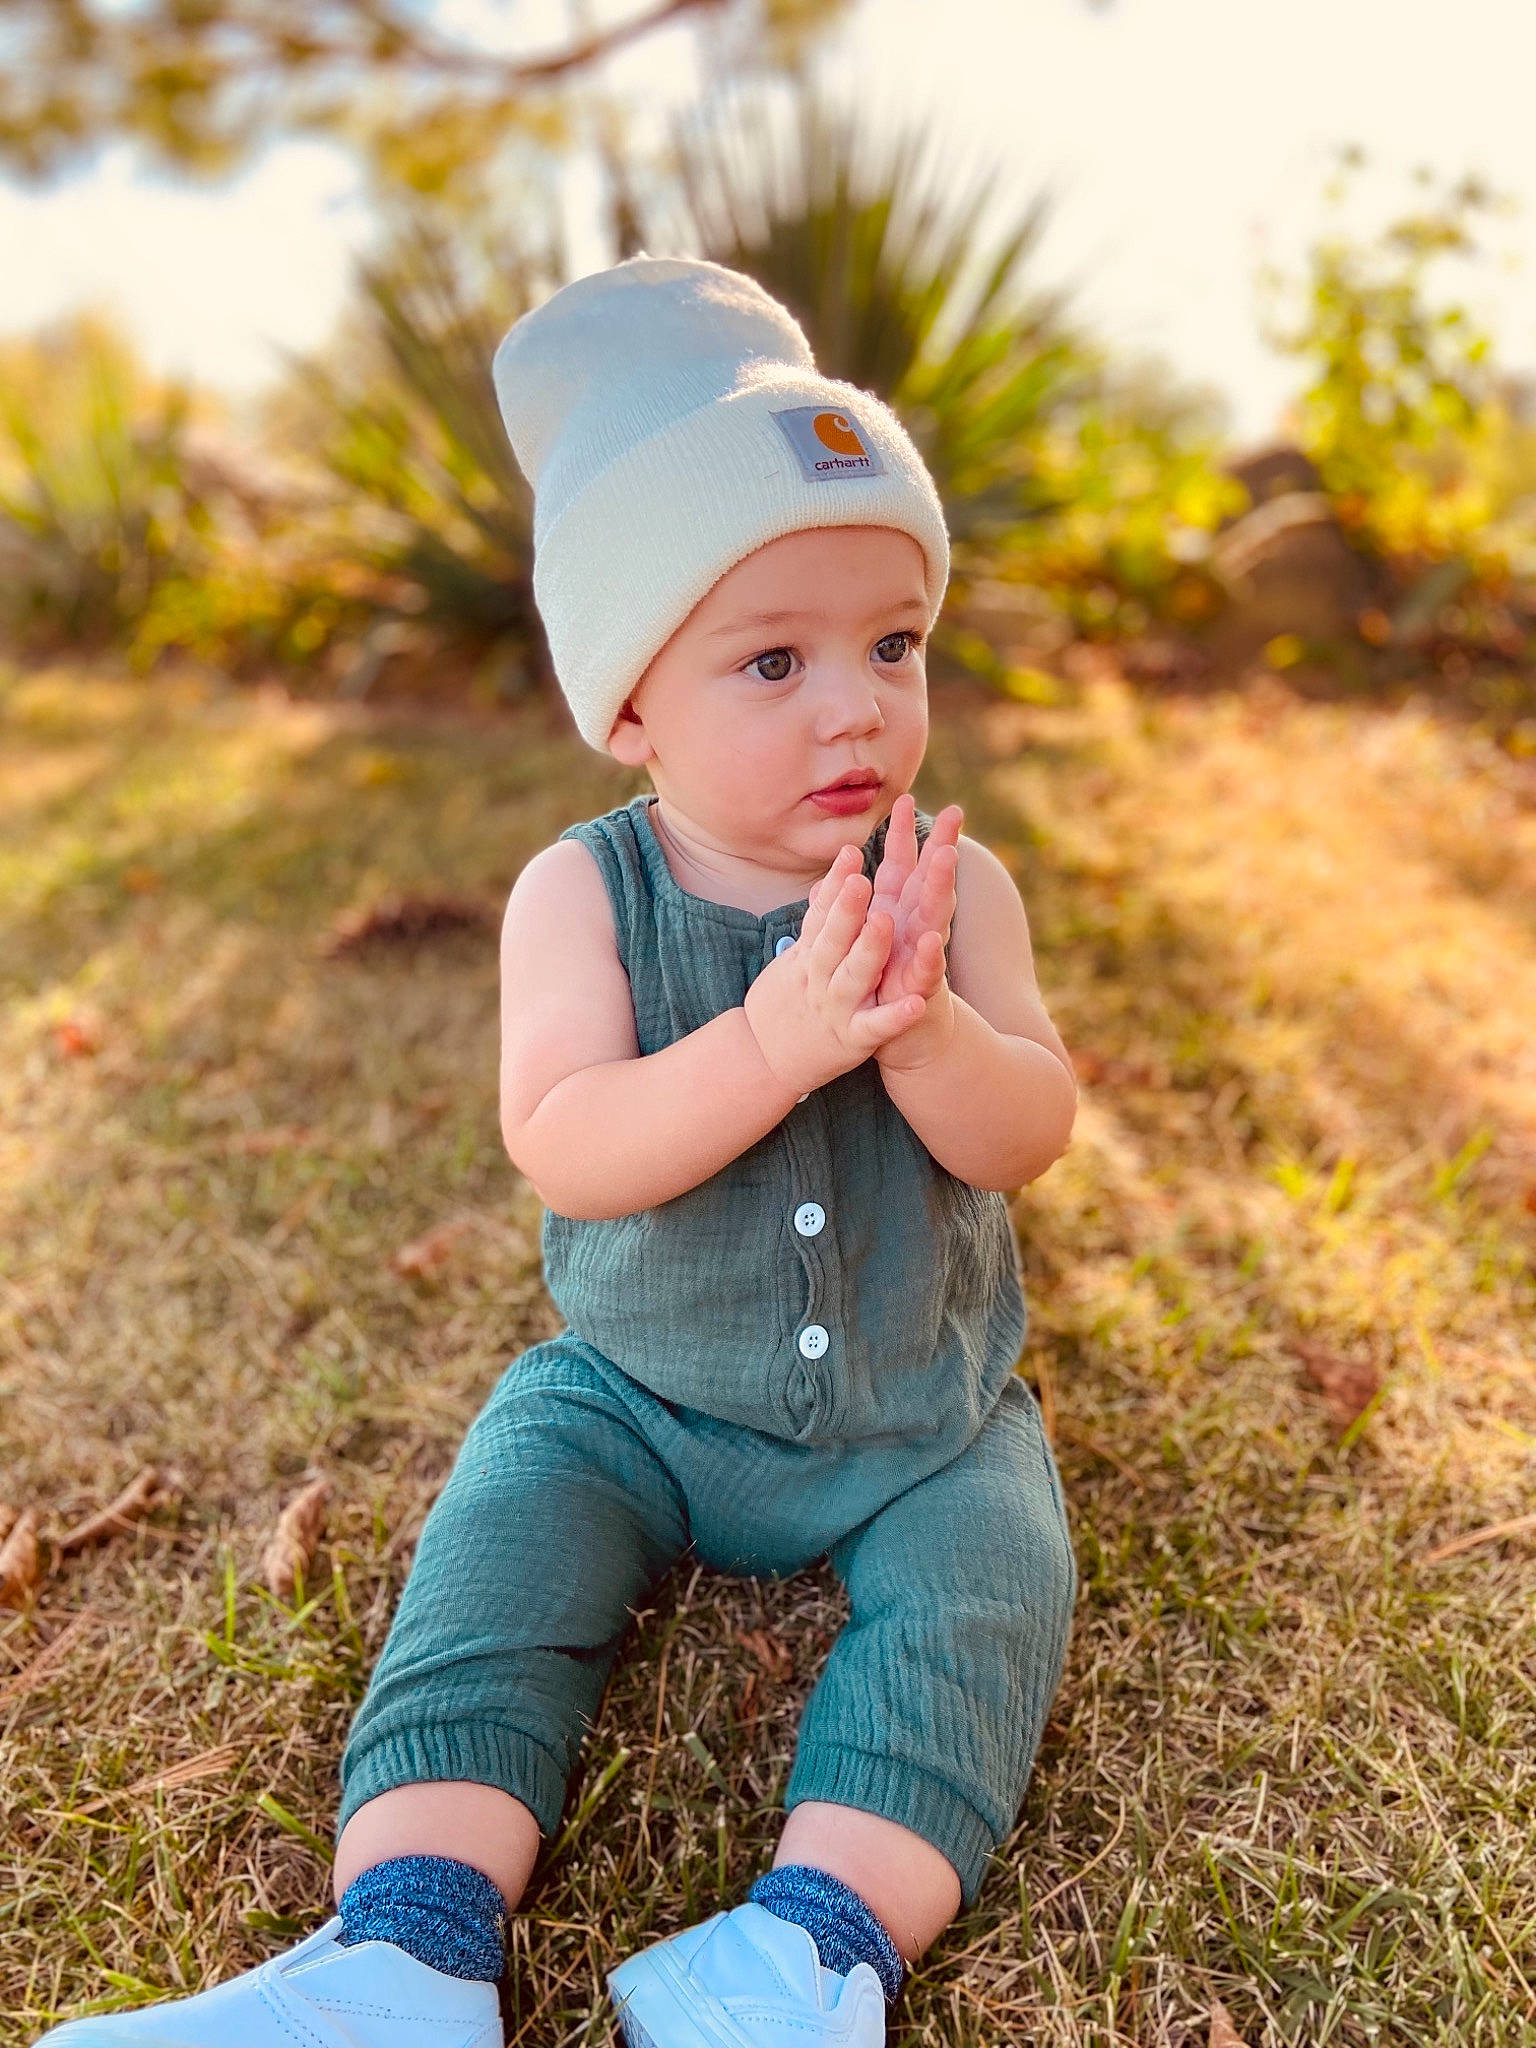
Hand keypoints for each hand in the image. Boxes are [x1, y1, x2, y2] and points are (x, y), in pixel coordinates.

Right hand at [744, 846, 925, 1097]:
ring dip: (869, 949)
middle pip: (833, 939)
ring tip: (885, 922)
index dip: (836, 885)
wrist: (760, 1060)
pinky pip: (876, 1026)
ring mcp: (836, 1008)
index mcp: (807, 957)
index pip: (820, 915)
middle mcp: (819, 979)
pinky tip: (916, 1003)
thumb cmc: (783, 1005)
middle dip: (847, 908)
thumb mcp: (791, 962)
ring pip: (853, 975)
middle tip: (861, 879)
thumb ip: (814, 926)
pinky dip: (894, 1016)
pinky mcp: (852, 1040)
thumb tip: (828, 886)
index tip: (851, 853)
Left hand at [862, 792, 961, 1072]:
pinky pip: (926, 975)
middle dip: (937, 850)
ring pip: (932, 921)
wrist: (911, 1041)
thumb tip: (841, 870)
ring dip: (938, 892)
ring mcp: (922, 962)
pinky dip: (929, 960)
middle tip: (952, 815)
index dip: (903, 836)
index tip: (905, 798)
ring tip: (945, 862)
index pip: (902, 870)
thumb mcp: (868, 942)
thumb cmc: (884, 988)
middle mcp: (915, 934)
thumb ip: (859, 906)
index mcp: (898, 919)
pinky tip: (934, 941)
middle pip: (928, 885)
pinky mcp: (920, 995)